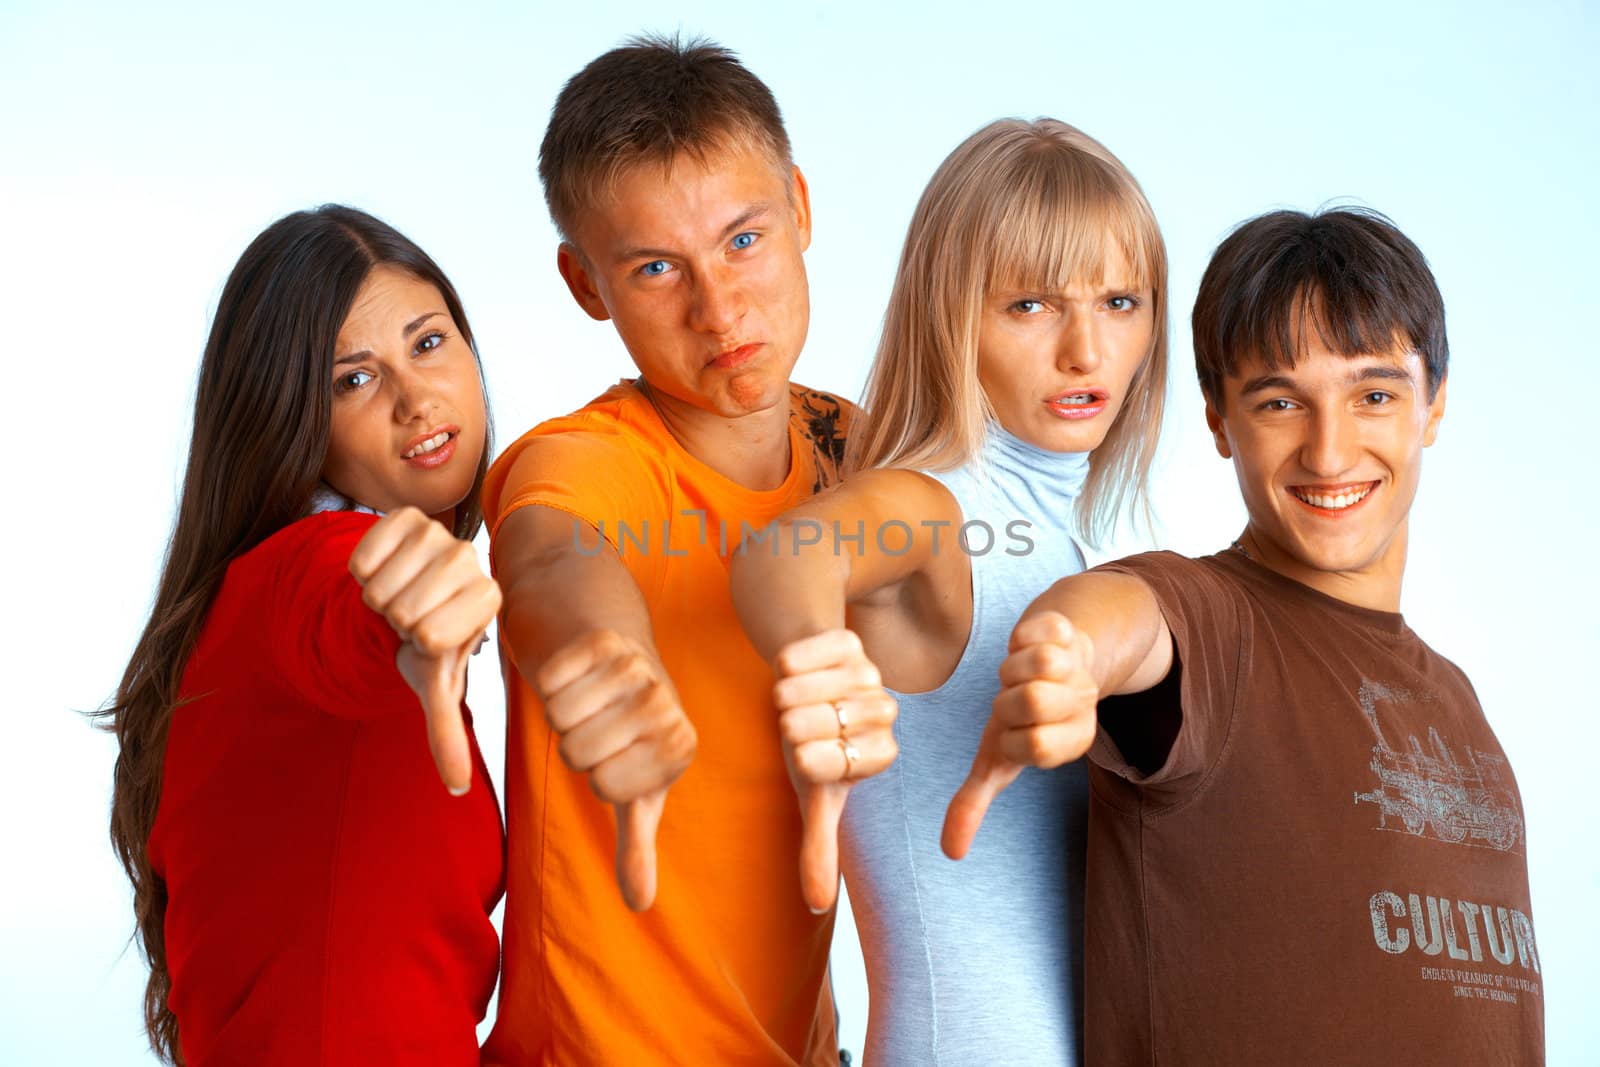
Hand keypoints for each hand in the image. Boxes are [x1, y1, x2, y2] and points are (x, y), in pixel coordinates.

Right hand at [348, 507, 501, 795]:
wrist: (403, 600)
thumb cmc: (427, 644)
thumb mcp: (436, 685)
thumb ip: (448, 733)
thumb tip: (458, 786)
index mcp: (489, 599)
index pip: (432, 634)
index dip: (418, 643)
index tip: (429, 637)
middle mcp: (474, 560)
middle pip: (405, 609)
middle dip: (396, 622)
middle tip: (410, 616)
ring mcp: (440, 533)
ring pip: (381, 585)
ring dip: (378, 598)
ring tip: (399, 597)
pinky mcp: (405, 515)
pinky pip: (363, 554)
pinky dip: (361, 572)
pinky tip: (384, 573)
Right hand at [535, 629, 695, 911]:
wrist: (618, 657)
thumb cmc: (627, 734)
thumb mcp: (635, 788)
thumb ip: (636, 846)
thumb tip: (639, 905)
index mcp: (680, 747)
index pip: (605, 788)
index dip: (595, 776)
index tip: (615, 755)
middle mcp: (667, 704)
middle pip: (579, 753)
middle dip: (574, 745)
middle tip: (596, 725)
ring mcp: (640, 666)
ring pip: (560, 716)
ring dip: (560, 712)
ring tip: (588, 700)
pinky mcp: (607, 639)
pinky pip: (551, 678)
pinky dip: (551, 679)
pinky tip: (577, 672)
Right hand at [771, 629, 897, 912]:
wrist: (804, 681)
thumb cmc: (809, 742)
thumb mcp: (814, 795)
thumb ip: (820, 846)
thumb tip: (817, 905)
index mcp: (880, 756)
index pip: (826, 765)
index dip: (800, 759)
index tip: (802, 755)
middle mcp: (884, 713)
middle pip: (813, 725)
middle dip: (788, 725)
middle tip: (793, 721)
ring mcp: (869, 673)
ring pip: (807, 688)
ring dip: (784, 694)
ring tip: (788, 697)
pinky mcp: (849, 641)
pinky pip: (803, 653)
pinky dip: (785, 662)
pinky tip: (793, 667)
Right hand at [943, 611, 1096, 859]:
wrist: (1055, 659)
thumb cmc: (1019, 717)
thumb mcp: (997, 758)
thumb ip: (974, 801)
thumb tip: (950, 853)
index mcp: (1070, 742)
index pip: (1037, 748)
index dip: (1010, 737)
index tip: (1011, 730)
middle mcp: (1082, 706)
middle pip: (1033, 701)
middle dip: (1008, 698)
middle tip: (1014, 697)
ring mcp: (1080, 666)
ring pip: (1041, 662)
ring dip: (1014, 666)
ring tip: (1020, 672)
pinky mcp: (1071, 631)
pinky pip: (1042, 629)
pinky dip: (1023, 636)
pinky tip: (1028, 645)